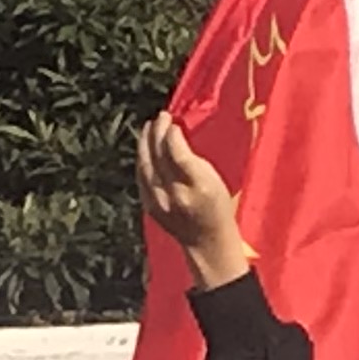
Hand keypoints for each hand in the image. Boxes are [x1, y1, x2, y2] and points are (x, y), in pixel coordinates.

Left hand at [136, 115, 250, 291]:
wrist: (206, 242)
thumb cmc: (217, 207)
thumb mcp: (216, 181)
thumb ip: (194, 160)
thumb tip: (173, 135)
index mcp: (200, 186)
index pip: (178, 154)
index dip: (171, 135)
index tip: (173, 122)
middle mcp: (176, 194)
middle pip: (159, 157)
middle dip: (157, 134)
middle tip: (160, 117)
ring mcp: (159, 202)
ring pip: (146, 166)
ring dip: (145, 143)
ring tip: (149, 127)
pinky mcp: (149, 207)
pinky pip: (141, 177)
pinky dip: (142, 160)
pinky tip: (145, 149)